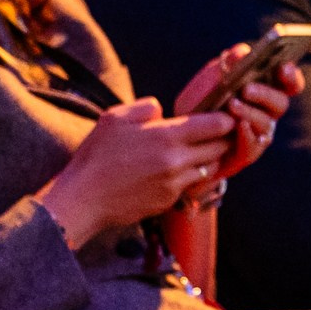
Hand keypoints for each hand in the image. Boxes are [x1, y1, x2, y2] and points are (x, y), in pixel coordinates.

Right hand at [35, 99, 235, 248]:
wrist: (82, 199)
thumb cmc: (95, 156)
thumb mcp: (115, 118)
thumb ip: (146, 107)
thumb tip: (163, 111)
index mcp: (167, 136)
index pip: (216, 125)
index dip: (226, 118)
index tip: (228, 114)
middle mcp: (177, 161)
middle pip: (220, 148)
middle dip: (224, 139)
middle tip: (221, 132)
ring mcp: (174, 184)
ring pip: (210, 169)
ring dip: (210, 160)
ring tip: (200, 151)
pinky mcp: (168, 202)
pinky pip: (191, 186)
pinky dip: (191, 177)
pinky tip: (178, 171)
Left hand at [171, 46, 297, 206]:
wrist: (182, 137)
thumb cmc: (201, 103)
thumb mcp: (210, 78)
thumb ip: (227, 65)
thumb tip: (243, 52)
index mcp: (264, 90)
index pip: (288, 83)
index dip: (291, 76)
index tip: (283, 67)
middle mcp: (266, 112)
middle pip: (281, 103)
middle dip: (266, 94)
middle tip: (247, 89)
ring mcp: (258, 134)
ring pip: (266, 125)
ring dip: (251, 113)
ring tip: (233, 105)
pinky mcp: (246, 154)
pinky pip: (252, 148)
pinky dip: (246, 136)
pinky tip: (236, 126)